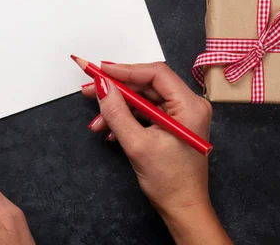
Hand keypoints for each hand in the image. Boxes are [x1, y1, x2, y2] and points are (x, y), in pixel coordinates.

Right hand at [82, 62, 230, 244]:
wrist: (182, 209)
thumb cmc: (169, 182)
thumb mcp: (137, 145)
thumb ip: (117, 112)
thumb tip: (101, 86)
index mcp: (189, 106)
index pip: (155, 74)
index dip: (125, 70)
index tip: (100, 71)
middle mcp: (188, 106)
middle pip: (147, 85)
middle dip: (117, 91)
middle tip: (90, 90)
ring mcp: (180, 116)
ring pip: (143, 100)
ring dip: (118, 109)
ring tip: (98, 123)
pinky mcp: (172, 125)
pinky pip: (145, 113)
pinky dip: (126, 119)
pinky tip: (110, 132)